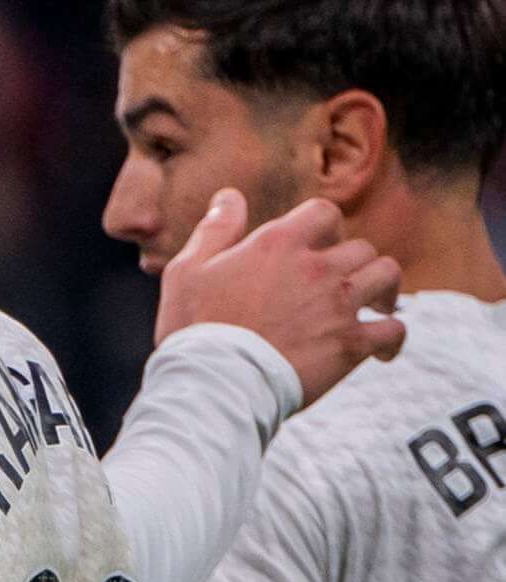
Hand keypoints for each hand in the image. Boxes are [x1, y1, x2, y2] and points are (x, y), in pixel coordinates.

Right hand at [153, 188, 402, 399]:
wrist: (215, 384)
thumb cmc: (195, 329)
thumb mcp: (187, 271)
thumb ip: (214, 230)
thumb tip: (228, 197)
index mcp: (278, 244)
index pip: (323, 213)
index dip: (326, 225)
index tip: (321, 241)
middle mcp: (316, 268)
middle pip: (361, 248)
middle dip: (354, 262)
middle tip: (343, 282)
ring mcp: (339, 306)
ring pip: (387, 277)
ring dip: (384, 289)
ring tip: (375, 304)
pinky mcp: (352, 344)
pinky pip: (393, 330)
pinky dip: (391, 337)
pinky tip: (381, 347)